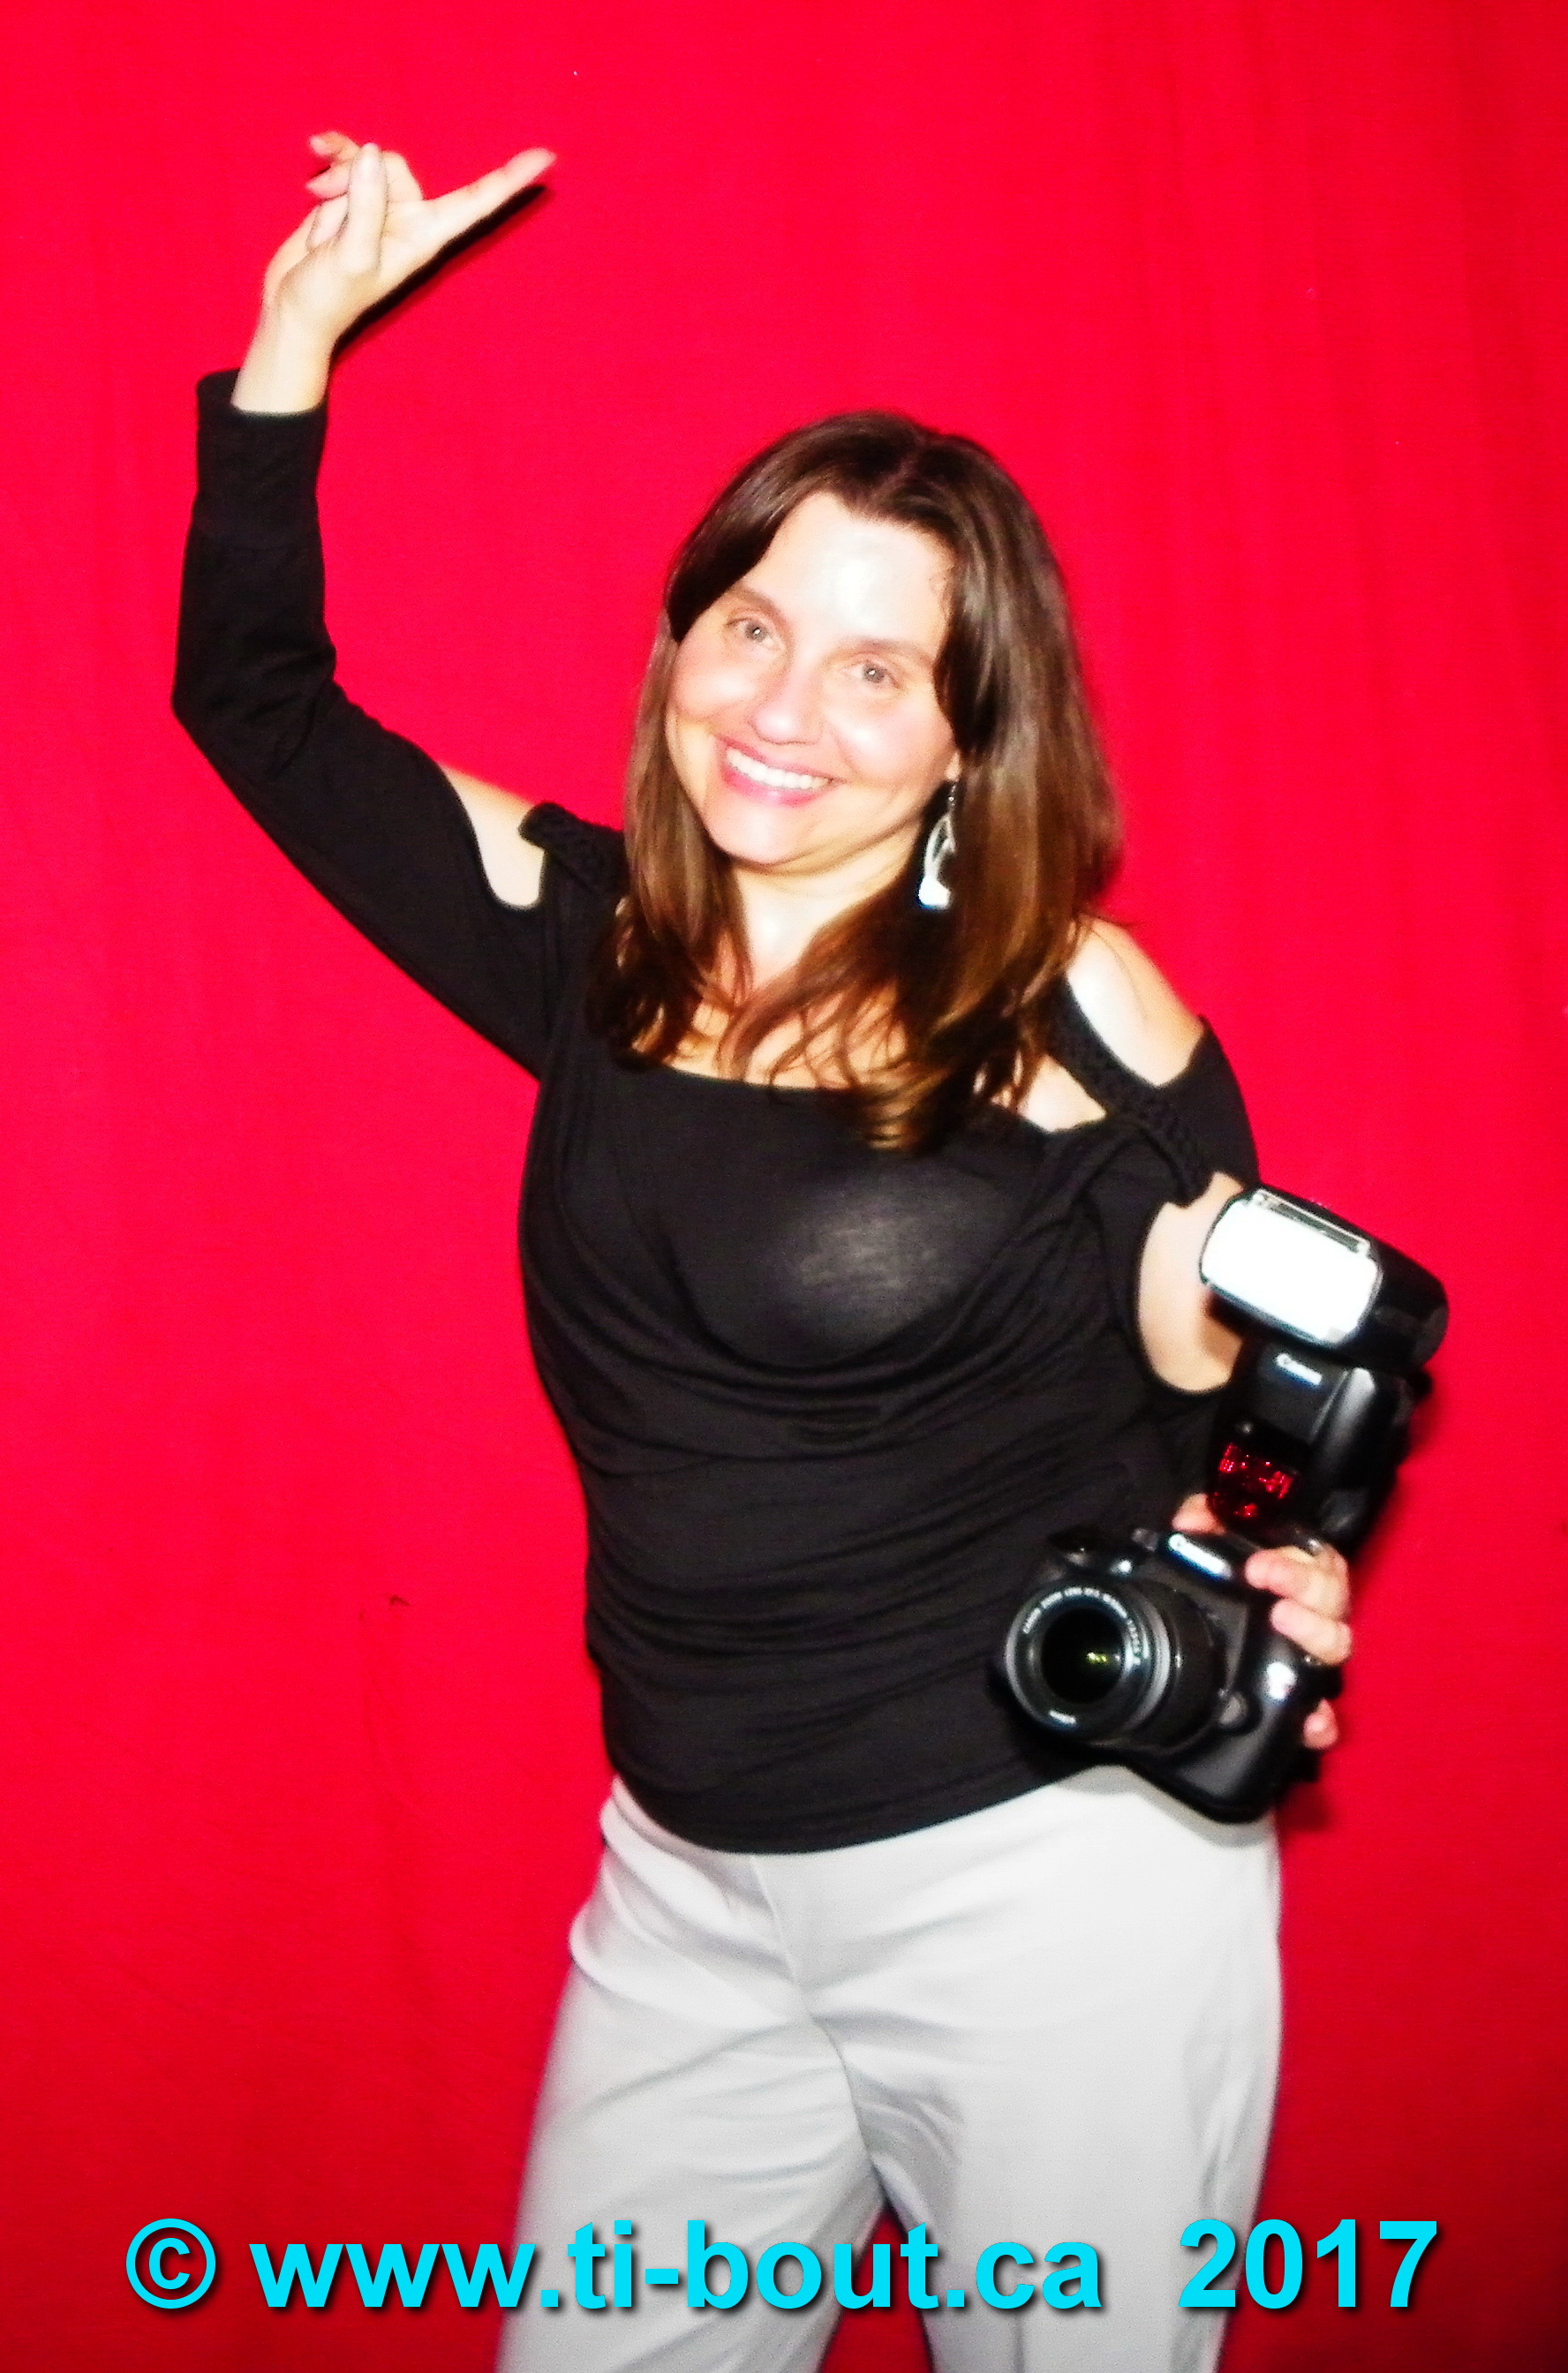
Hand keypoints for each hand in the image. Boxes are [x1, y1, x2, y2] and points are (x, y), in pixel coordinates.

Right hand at [234, 132, 553, 410]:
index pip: (476, 204)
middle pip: (394, 166)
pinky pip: (350, 159)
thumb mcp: (349, 257)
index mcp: (424, 238)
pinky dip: (333, 155)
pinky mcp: (352, 199)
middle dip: (356, 174)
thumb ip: (364, 206)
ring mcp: (380, 208)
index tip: (547, 159)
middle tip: (326, 203)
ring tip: (316, 199)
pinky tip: (315, 151)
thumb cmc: (328, 299)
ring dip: (338, 171)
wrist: (293, 312)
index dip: (509, 181)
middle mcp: (409, 220)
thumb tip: (370, 154)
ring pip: (368, 161)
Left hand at [1170, 1493, 1351, 1750]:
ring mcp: (1312, 1658)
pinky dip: (1321, 1719)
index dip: (1294, 1562)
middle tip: (1261, 1577)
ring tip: (1283, 1620)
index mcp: (1301, 1577)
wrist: (1207, 1652)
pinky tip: (1310, 1719)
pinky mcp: (1304, 1702)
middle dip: (1302, 1585)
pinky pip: (1324, 1715)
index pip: (1319, 1562)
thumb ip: (1205, 1520)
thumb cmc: (1234, 1588)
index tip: (1257, 1564)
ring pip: (1336, 1645)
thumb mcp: (1215, 1544)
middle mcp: (1314, 1615)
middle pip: (1331, 1598)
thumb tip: (1191, 1518)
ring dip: (1315, 1633)